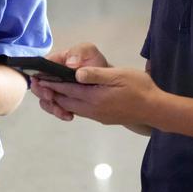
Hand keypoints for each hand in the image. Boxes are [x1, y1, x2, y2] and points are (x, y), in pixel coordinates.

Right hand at [32, 43, 109, 121]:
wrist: (107, 79)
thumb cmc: (95, 63)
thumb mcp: (88, 51)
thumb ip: (79, 52)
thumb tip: (70, 63)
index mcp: (56, 61)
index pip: (40, 66)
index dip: (38, 74)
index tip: (42, 82)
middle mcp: (53, 76)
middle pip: (39, 84)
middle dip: (41, 92)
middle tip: (50, 96)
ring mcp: (57, 89)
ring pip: (45, 99)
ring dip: (50, 106)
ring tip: (61, 110)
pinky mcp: (63, 100)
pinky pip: (55, 107)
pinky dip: (59, 112)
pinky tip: (68, 115)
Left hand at [37, 66, 161, 126]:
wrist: (155, 109)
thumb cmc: (139, 88)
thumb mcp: (119, 76)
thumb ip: (96, 75)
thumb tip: (75, 73)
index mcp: (94, 97)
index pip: (67, 88)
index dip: (52, 82)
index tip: (38, 76)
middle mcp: (92, 109)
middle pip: (65, 100)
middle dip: (50, 92)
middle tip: (37, 84)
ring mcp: (97, 115)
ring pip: (71, 108)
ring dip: (59, 99)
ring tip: (48, 91)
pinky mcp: (102, 118)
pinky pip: (80, 111)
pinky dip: (69, 105)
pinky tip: (68, 99)